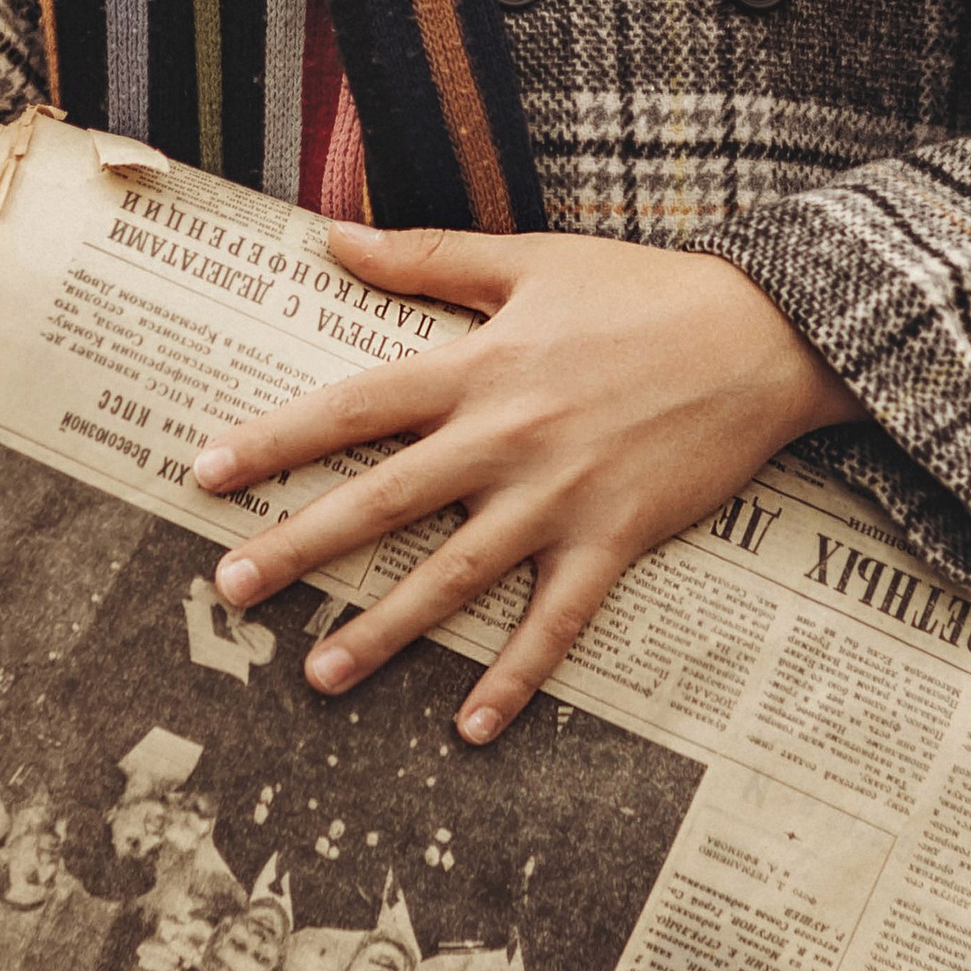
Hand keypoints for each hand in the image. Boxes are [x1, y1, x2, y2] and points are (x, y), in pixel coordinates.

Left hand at [191, 223, 849, 744]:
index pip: (353, 407)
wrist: (764, 333)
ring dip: (386, 629)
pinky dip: (515, 678)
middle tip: (230, 588)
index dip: (275, 439)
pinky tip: (471, 731)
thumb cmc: (644, 289)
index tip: (205, 472)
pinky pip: (556, 623)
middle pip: (384, 499)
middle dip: (301, 546)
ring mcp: (560, 497)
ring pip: (455, 575)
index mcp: (478, 366)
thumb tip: (331, 239)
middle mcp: (505, 438)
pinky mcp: (615, 541)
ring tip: (318, 672)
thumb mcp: (530, 260)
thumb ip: (426, 258)